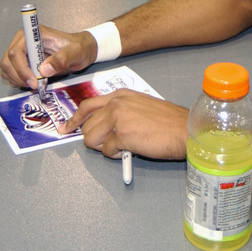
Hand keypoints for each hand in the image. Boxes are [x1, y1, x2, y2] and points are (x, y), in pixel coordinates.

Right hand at [0, 25, 97, 89]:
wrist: (81, 50)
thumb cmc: (78, 48)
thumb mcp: (76, 52)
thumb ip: (62, 59)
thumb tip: (44, 70)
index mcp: (33, 34)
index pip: (16, 52)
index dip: (21, 69)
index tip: (34, 81)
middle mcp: (22, 40)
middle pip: (7, 61)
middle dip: (19, 77)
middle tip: (35, 85)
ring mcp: (20, 50)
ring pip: (6, 68)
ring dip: (18, 80)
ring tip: (35, 84)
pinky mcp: (21, 60)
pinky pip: (10, 73)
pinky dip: (18, 81)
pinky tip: (32, 82)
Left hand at [60, 89, 188, 159]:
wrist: (184, 130)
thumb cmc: (168, 122)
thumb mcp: (140, 106)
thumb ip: (120, 112)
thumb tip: (103, 128)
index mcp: (120, 95)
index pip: (87, 106)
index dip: (74, 120)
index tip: (66, 128)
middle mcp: (116, 103)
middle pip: (86, 126)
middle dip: (94, 139)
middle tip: (109, 145)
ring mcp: (118, 118)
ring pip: (91, 139)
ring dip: (104, 148)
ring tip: (121, 147)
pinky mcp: (122, 135)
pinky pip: (106, 151)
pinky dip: (115, 155)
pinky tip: (129, 151)